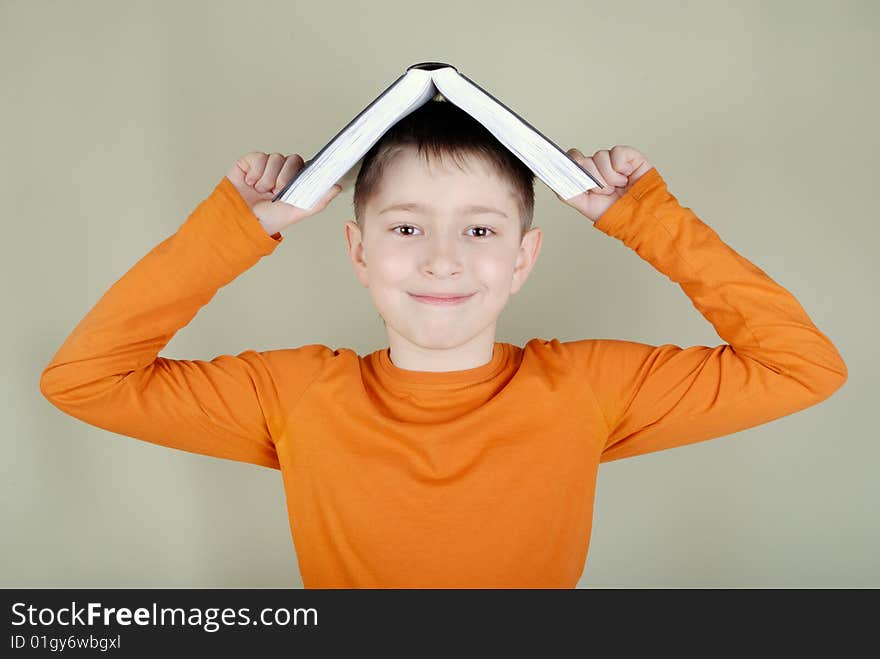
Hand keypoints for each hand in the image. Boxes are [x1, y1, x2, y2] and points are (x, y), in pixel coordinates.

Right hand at [226, 151, 343, 234]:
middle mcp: (281, 171)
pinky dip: (255, 173)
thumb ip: (318, 200)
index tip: (296, 183)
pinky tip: (251, 183)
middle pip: (292, 159)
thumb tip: (337, 187)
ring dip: (268, 178)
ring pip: (275, 158)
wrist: (241, 220)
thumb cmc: (268, 219)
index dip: (301, 172)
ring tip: (262, 191)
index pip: (305, 165)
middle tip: (276, 192)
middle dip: (284, 178)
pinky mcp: (250, 162)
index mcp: (294, 181)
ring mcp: (266, 166)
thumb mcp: (297, 212)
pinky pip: (258, 157)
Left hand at [556, 145, 653, 222]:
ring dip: (609, 178)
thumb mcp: (584, 205)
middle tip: (604, 191)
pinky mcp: (628, 155)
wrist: (637, 214)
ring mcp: (612, 159)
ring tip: (617, 187)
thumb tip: (552, 178)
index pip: (572, 158)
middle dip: (594, 180)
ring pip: (600, 157)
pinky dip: (621, 168)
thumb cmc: (613, 211)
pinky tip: (627, 177)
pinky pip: (616, 153)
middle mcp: (597, 165)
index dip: (573, 165)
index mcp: (585, 174)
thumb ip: (566, 192)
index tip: (579, 178)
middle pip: (584, 159)